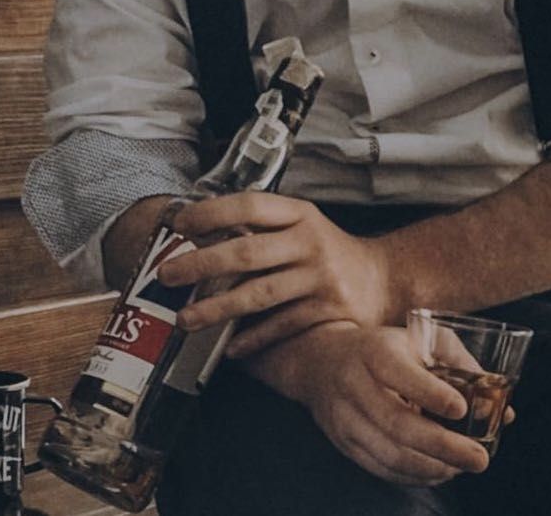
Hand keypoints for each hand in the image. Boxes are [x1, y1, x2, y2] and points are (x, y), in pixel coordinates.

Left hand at [156, 193, 395, 355]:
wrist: (382, 279)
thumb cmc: (325, 249)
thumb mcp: (299, 223)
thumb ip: (259, 226)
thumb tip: (198, 231)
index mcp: (298, 213)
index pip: (249, 205)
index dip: (211, 213)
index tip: (179, 225)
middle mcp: (309, 241)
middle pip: (246, 252)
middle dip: (201, 264)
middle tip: (167, 275)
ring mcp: (319, 277)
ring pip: (258, 294)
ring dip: (216, 309)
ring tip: (185, 319)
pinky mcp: (328, 311)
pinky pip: (281, 326)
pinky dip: (253, 338)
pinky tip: (228, 346)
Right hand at [243, 322, 492, 486]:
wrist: (322, 360)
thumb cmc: (385, 349)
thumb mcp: (418, 339)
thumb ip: (460, 366)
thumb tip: (502, 410)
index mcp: (373, 350)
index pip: (398, 373)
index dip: (430, 393)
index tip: (461, 409)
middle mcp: (353, 382)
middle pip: (396, 422)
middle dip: (442, 446)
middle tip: (481, 459)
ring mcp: (344, 416)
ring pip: (389, 453)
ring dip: (432, 467)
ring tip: (462, 468)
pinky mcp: (343, 442)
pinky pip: (381, 469)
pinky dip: (414, 477)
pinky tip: (438, 472)